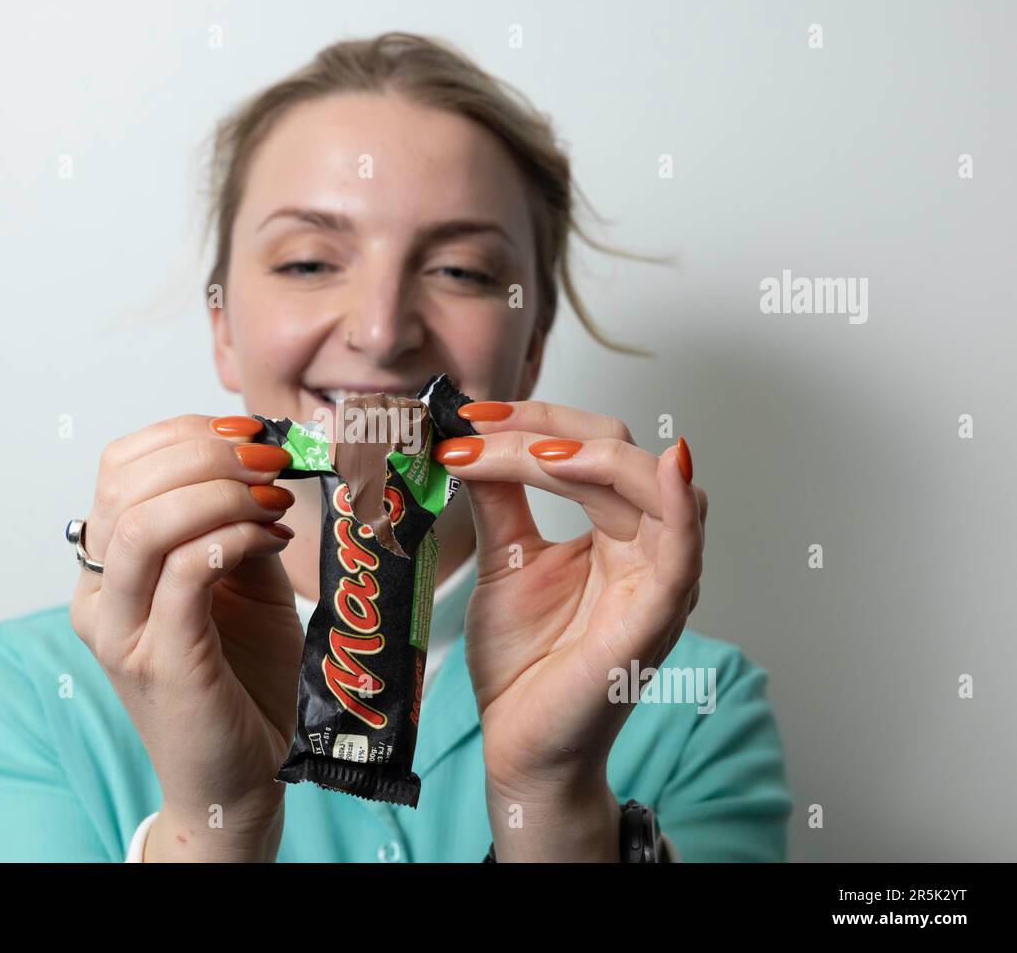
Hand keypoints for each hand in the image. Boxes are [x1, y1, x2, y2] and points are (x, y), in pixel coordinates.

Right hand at [68, 415, 305, 859]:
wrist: (241, 777)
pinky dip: (231, 539)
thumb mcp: (240, 580)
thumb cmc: (242, 676)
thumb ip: (234, 522)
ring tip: (271, 501)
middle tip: (271, 466)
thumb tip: (262, 460)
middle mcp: (98, 596)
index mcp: (107, 566)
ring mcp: (121, 632)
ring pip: (143, 523)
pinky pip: (183, 574)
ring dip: (218, 493)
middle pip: (126, 482)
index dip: (186, 435)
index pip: (119, 466)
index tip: (251, 437)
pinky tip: (269, 542)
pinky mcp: (160, 663)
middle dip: (208, 454)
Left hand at [433, 401, 705, 856]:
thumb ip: (500, 498)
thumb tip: (473, 436)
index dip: (538, 421)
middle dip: (549, 429)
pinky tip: (666, 469)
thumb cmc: (523, 662)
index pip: (592, 447)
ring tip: (535, 451)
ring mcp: (658, 580)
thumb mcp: (505, 559)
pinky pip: (685, 552)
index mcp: (615, 531)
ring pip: (654, 487)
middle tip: (481, 426)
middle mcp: (646, 547)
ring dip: (596, 456)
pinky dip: (682, 507)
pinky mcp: (657, 617)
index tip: (472, 415)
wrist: (521, 744)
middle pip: (621, 453)